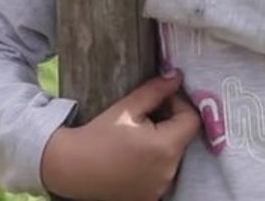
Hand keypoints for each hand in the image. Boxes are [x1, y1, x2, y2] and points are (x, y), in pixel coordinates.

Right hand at [41, 72, 199, 200]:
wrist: (72, 168)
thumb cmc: (98, 135)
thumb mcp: (126, 108)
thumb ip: (155, 91)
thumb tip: (177, 77)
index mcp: (165, 147)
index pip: (192, 120)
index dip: (180, 104)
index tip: (161, 101)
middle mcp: (169, 171)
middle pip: (183, 139)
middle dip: (170, 124)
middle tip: (146, 117)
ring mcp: (161, 187)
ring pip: (174, 157)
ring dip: (163, 144)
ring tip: (137, 138)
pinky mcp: (151, 197)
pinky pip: (163, 174)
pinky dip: (154, 164)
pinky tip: (134, 157)